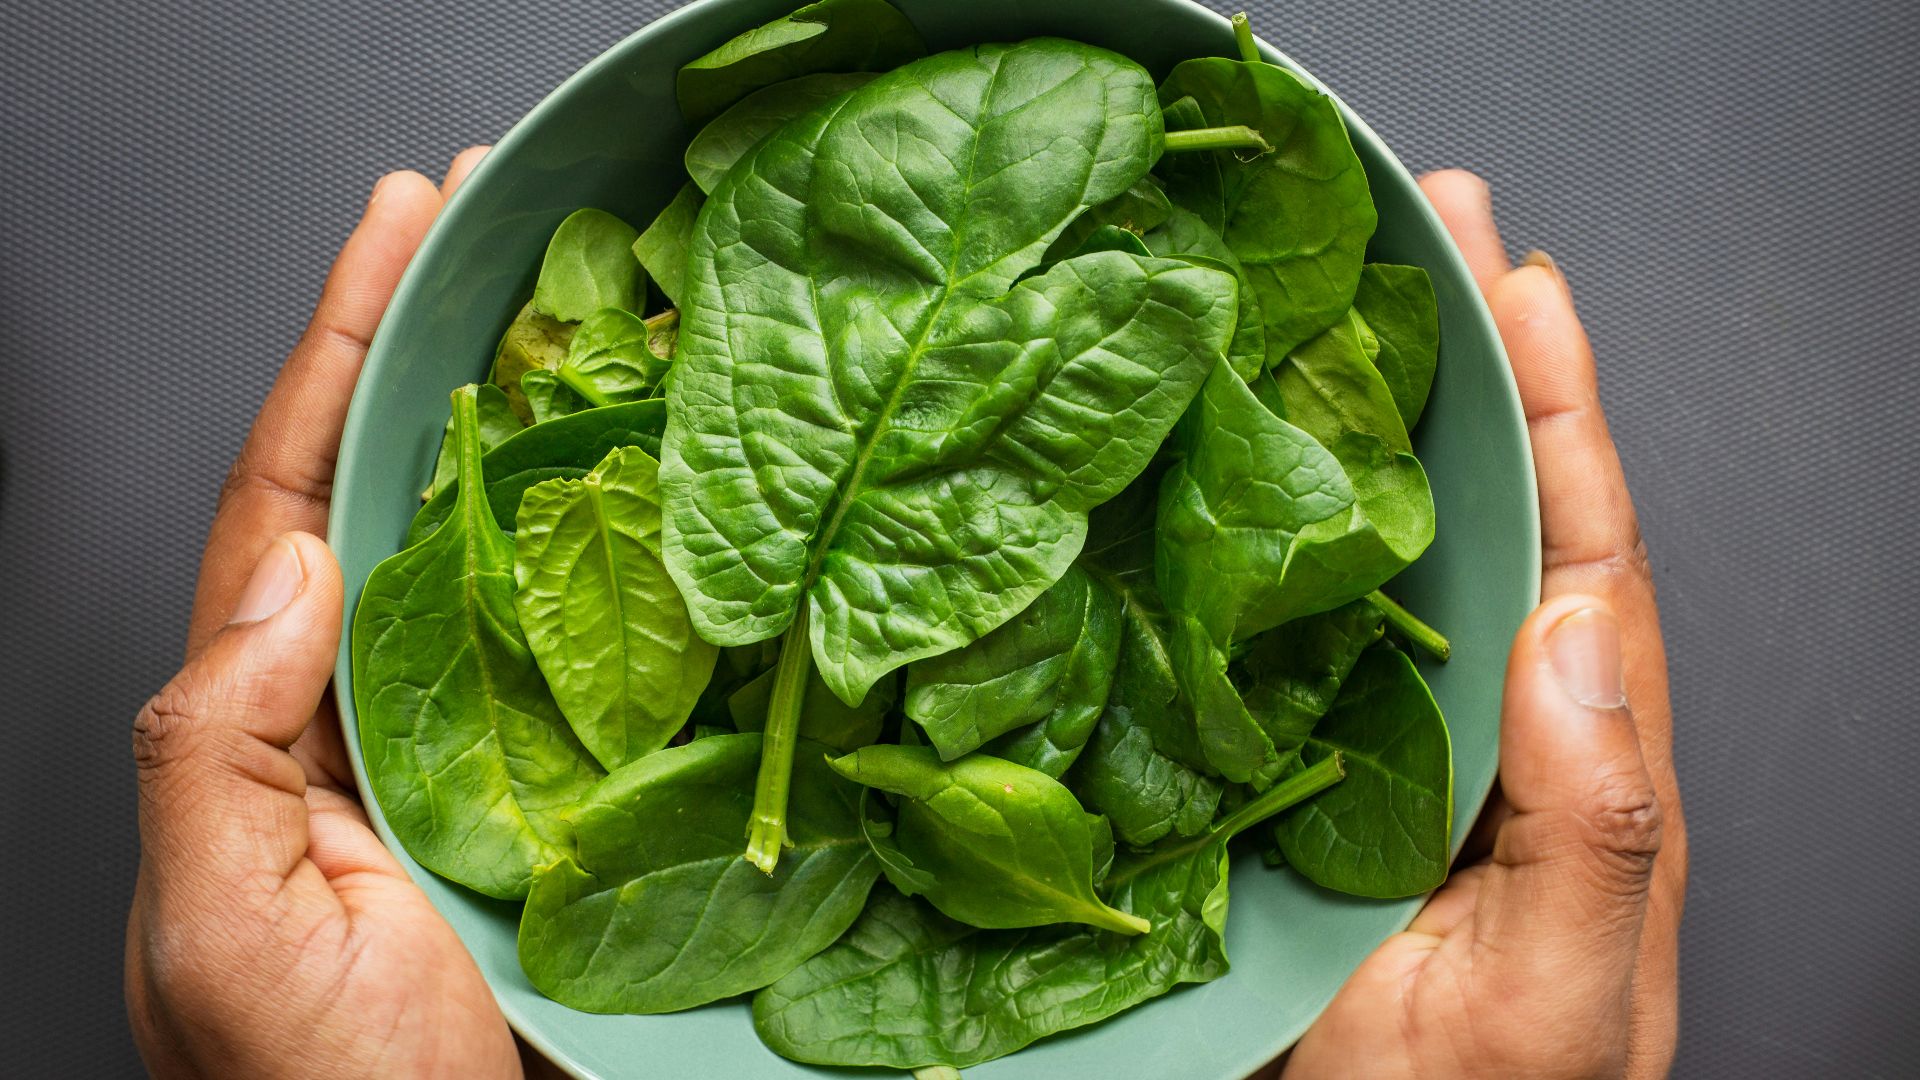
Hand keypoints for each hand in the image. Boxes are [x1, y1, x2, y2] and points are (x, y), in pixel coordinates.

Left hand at [122, 149, 536, 1077]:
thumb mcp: (220, 932)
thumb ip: (217, 753)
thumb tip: (290, 572)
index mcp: (262, 724)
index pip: (286, 498)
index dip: (334, 353)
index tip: (396, 234)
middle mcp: (355, 706)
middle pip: (380, 484)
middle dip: (415, 343)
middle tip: (478, 218)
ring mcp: (456, 737)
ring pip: (478, 544)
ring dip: (510, 419)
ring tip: (559, 305)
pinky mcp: (549, 779)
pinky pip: (568, 634)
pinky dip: (591, 541)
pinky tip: (635, 480)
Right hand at [1277, 172, 1686, 1078]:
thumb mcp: (1562, 1000)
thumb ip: (1597, 832)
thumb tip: (1578, 644)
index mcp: (1572, 764)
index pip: (1581, 552)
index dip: (1556, 410)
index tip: (1520, 283)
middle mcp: (1486, 728)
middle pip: (1489, 513)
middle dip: (1472, 362)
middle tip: (1432, 224)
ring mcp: (1386, 741)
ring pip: (1390, 551)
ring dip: (1371, 419)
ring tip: (1340, 295)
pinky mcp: (1289, 770)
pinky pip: (1286, 628)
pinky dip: (1271, 528)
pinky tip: (1232, 455)